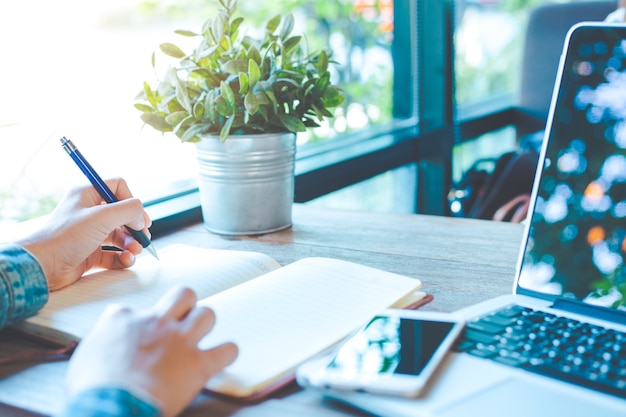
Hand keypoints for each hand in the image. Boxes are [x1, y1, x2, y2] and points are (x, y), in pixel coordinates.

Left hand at [17, 178, 150, 289]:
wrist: (42, 265)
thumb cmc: (65, 237)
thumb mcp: (102, 216)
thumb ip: (129, 210)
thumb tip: (141, 217)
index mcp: (87, 195)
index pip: (117, 187)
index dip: (131, 200)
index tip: (138, 216)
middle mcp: (88, 212)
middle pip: (122, 214)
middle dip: (135, 226)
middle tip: (142, 236)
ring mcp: (89, 234)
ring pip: (120, 235)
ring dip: (131, 243)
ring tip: (134, 251)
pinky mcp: (90, 253)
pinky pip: (114, 254)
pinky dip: (123, 257)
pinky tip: (126, 260)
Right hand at [66, 286, 237, 416]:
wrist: (110, 406)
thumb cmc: (92, 388)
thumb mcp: (84, 356)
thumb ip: (103, 341)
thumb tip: (106, 343)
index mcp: (123, 319)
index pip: (133, 309)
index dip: (137, 323)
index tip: (137, 337)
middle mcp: (156, 322)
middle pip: (183, 294)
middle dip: (185, 304)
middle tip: (181, 320)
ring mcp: (180, 341)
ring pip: (207, 314)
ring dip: (205, 324)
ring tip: (200, 336)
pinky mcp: (198, 364)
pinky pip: (227, 350)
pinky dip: (227, 353)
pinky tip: (222, 357)